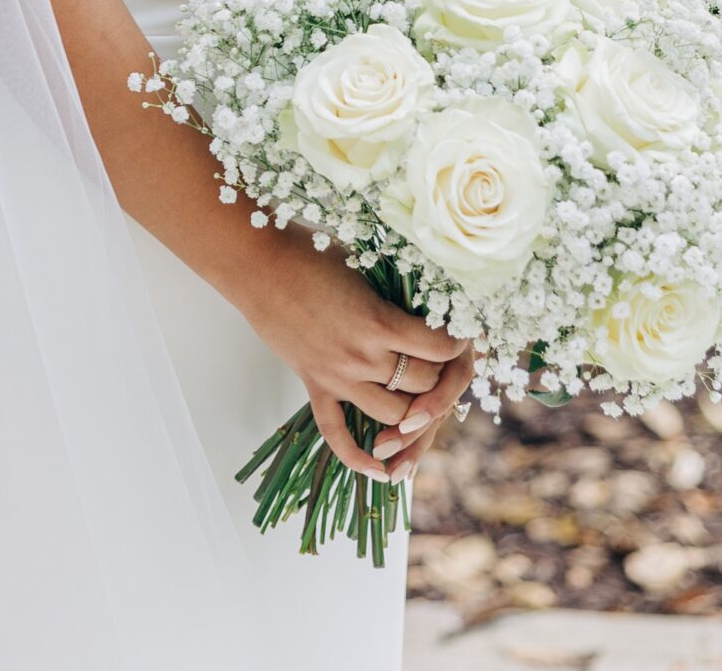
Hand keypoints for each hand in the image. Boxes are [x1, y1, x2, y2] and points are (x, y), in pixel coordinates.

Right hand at [235, 226, 470, 482]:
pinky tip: (380, 470)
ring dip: (414, 413)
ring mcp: (337, 377)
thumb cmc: (311, 251)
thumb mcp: (364, 264)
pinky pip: (337, 435)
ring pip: (392, 416)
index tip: (465, 333)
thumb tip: (432, 300)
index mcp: (379, 322)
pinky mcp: (314, 386)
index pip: (439, 349)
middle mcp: (362, 357)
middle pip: (422, 385)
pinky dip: (360, 458)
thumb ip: (395, 290)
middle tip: (447, 363)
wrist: (257, 264)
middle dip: (443, 375)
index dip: (459, 342)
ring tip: (424, 400)